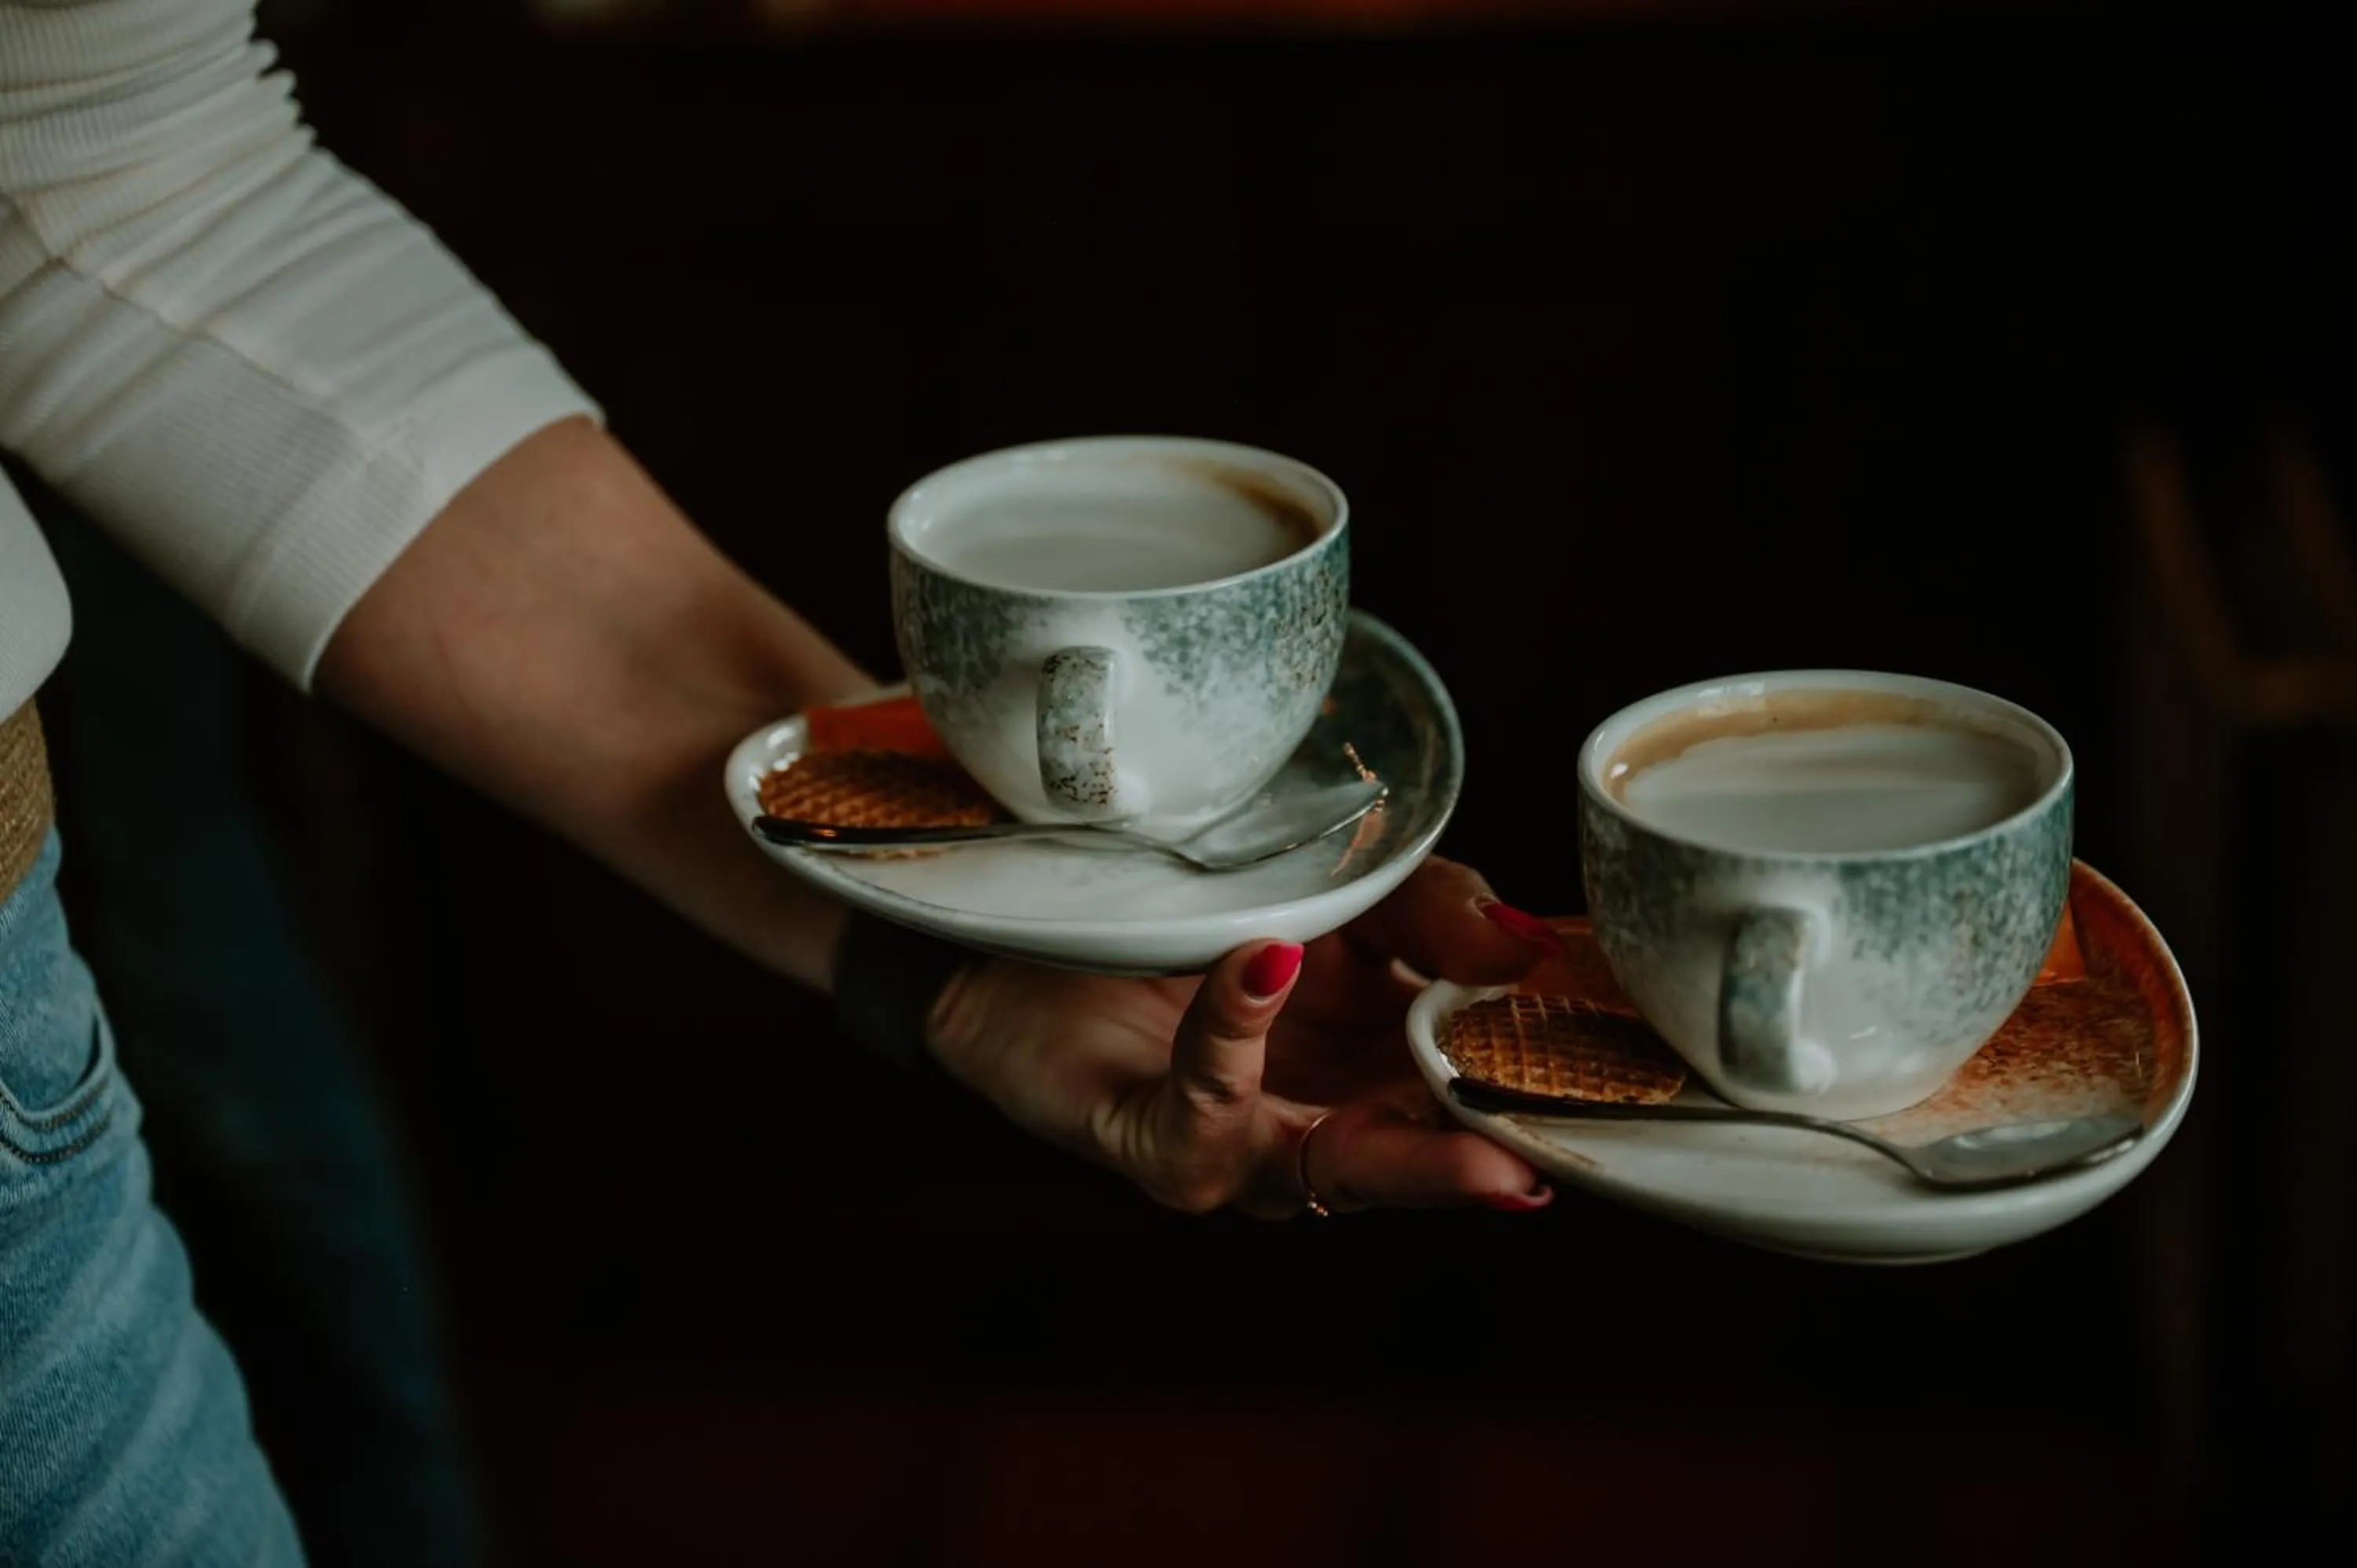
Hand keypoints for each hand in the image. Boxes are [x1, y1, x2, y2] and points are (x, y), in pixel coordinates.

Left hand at [925, 856, 1562, 1217]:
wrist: (1024, 924)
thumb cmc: (1190, 918)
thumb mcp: (1337, 893)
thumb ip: (1433, 912)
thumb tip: (1531, 943)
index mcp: (1386, 1067)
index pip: (1488, 1089)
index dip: (1554, 1079)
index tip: (1635, 1059)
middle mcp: (1324, 1125)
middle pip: (1428, 1157)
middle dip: (1498, 1161)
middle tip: (1571, 1161)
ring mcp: (1242, 1147)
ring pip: (1336, 1171)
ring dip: (1409, 1159)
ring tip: (1480, 1147)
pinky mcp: (1153, 1141)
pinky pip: (1207, 1099)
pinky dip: (1239, 1027)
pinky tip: (1268, 963)